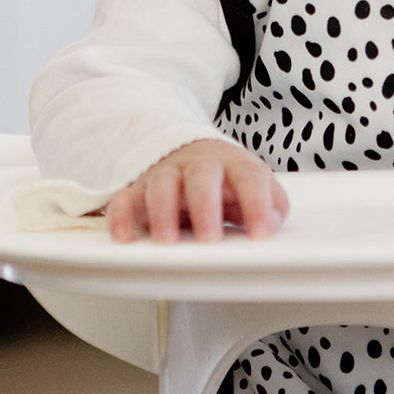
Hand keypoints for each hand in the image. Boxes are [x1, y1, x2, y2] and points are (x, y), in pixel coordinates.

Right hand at [107, 139, 288, 243]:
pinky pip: (124, 199)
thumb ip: (271, 203)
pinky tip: (125, 237)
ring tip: (167, 241)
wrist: (189, 151)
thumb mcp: (252, 186)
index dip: (257, 204)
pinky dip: (121, 217)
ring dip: (163, 212)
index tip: (261, 233)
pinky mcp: (139, 189)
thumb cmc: (224, 178)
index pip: (250, 177)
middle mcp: (199, 166)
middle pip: (203, 175)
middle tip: (211, 238)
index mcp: (233, 164)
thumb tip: (272, 224)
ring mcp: (167, 175)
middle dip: (206, 206)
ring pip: (162, 185)